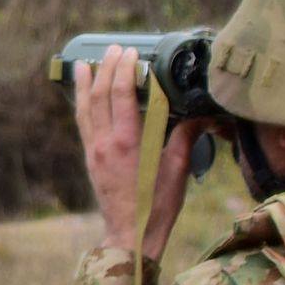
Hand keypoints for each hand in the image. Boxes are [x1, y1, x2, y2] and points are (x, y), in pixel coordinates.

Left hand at [75, 46, 198, 267]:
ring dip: (85, 84)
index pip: (120, 95)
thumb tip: (202, 115)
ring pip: (85, 109)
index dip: (123, 70)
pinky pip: (83, 124)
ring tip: (86, 64)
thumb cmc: (157, 206)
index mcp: (127, 142)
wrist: (131, 235)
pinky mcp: (90, 159)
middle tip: (114, 49)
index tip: (130, 53)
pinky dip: (82, 105)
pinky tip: (83, 96)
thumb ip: (186, 137)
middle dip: (106, 69)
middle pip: (99, 96)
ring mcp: (94, 151)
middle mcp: (105, 143)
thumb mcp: (178, 169)